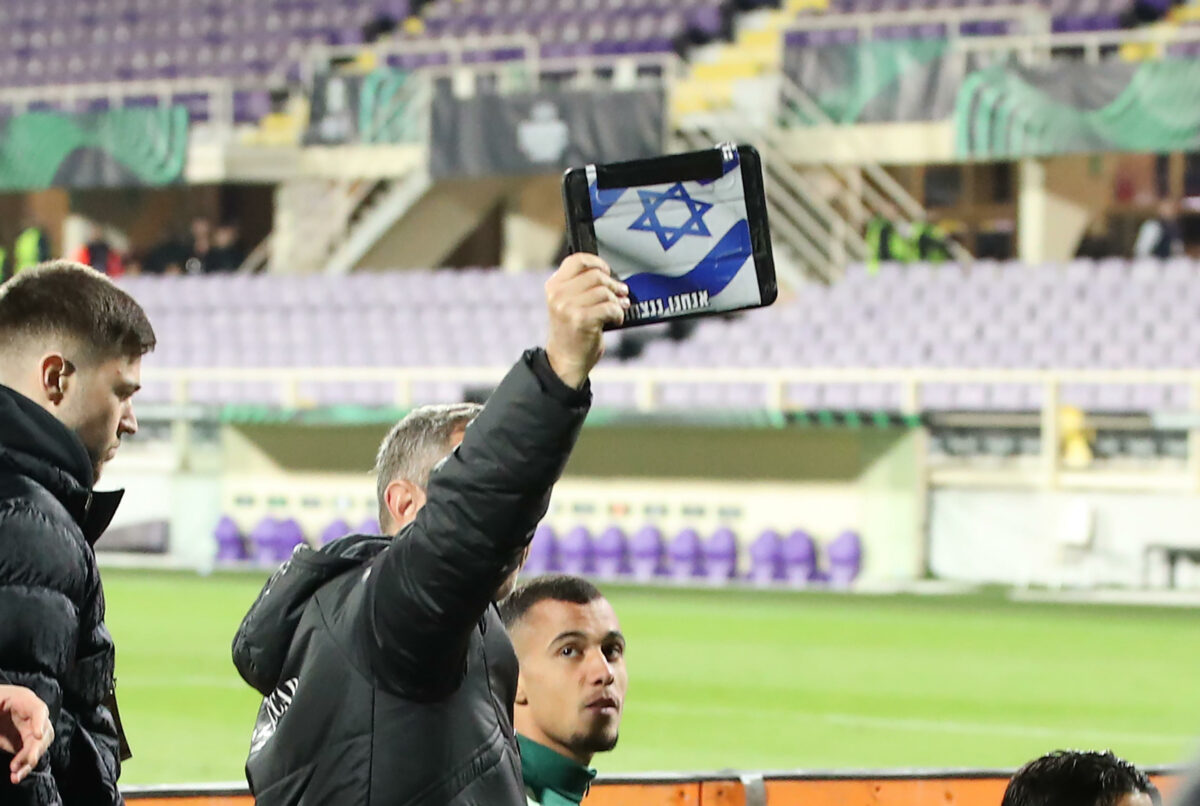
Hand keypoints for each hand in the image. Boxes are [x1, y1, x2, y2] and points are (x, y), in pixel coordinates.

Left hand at [0, 685, 52, 783]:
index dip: (40, 722)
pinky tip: (15, 775)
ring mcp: (29, 730)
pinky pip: (29, 756)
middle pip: (44, 732)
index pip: (39, 710)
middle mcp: (32, 716)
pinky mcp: (24, 743)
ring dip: (29, 762)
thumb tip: (7, 731)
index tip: (38, 736)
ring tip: (16, 774)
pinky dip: (23, 767)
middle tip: (30, 760)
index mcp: (24, 700)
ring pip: (38, 747)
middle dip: (37, 748)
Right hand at [544, 254, 629, 387]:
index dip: (597, 263)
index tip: (607, 271)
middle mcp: (558, 295)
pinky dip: (618, 313)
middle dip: (613, 284)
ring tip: (619, 308)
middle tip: (621, 293)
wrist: (565, 361)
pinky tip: (616, 319)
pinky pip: (610, 307)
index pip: (577, 260)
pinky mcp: (582, 320)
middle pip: (596, 275)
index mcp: (553, 286)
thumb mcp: (567, 304)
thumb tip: (609, 275)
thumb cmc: (571, 332)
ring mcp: (568, 307)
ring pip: (604, 291)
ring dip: (617, 301)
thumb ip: (581, 287)